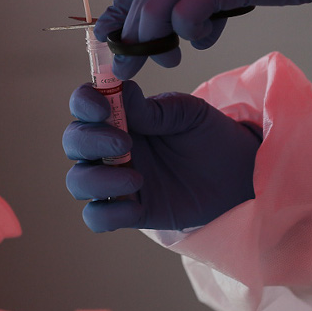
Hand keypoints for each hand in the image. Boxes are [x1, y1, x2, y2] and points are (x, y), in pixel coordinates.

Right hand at [63, 80, 260, 231]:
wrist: (237, 173)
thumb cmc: (209, 135)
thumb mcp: (187, 114)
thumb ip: (154, 109)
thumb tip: (121, 93)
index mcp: (122, 116)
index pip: (84, 105)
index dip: (83, 104)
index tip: (103, 108)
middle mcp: (111, 147)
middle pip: (74, 142)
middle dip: (90, 142)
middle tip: (125, 144)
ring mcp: (117, 180)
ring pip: (77, 181)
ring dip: (97, 179)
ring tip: (137, 177)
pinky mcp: (130, 211)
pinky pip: (97, 217)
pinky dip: (108, 214)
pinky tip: (137, 206)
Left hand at [95, 0, 311, 77]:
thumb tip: (157, 28)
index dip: (119, 17)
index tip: (110, 45)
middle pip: (138, 1)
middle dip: (132, 41)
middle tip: (130, 68)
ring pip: (154, 14)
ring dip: (161, 44)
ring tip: (174, 57)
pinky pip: (186, 21)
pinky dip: (196, 36)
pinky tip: (212, 33)